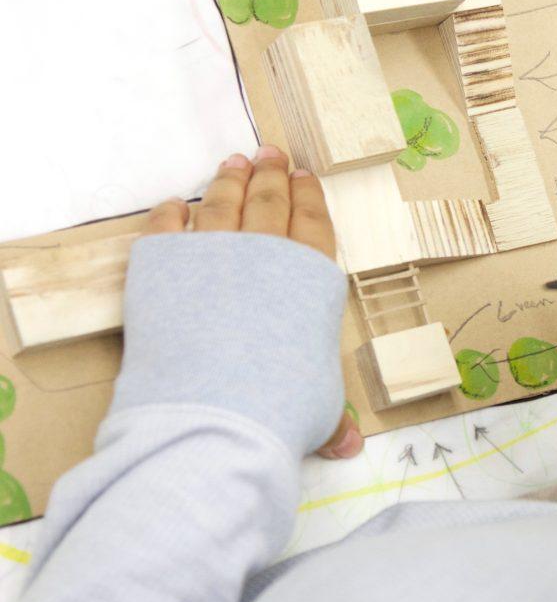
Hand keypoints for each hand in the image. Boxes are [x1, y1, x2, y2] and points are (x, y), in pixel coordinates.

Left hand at [143, 145, 363, 459]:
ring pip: (222, 201)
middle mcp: (267, 253)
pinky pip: (167, 225)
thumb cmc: (281, 409)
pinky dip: (171, 211)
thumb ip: (331, 415)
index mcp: (312, 277)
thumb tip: (351, 447)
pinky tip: (173, 204)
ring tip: (233, 163)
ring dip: (229, 179)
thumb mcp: (319, 409)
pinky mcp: (161, 263)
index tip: (303, 176)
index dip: (308, 196)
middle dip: (271, 173)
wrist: (214, 413)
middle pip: (270, 200)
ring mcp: (212, 252)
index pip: (313, 222)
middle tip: (269, 154)